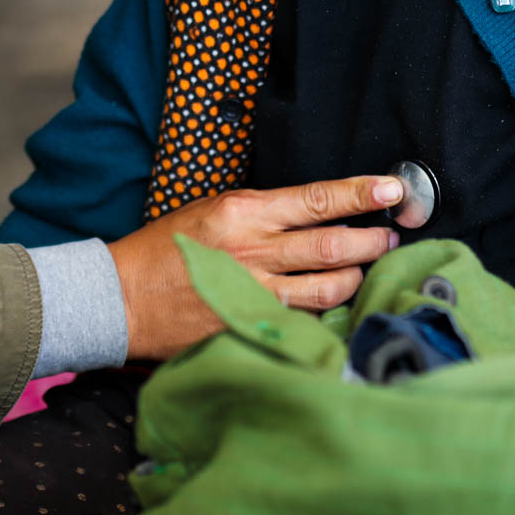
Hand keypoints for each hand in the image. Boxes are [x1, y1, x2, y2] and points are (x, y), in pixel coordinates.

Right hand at [108, 175, 402, 360]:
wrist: (122, 296)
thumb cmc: (165, 248)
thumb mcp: (211, 210)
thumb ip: (262, 213)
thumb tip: (314, 211)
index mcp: (243, 212)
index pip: (316, 198)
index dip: (360, 193)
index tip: (392, 189)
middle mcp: (253, 250)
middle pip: (332, 245)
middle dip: (371, 239)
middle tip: (390, 235)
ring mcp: (254, 293)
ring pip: (327, 288)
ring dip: (355, 277)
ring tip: (365, 269)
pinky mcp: (250, 325)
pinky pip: (304, 319)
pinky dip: (324, 312)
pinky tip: (333, 305)